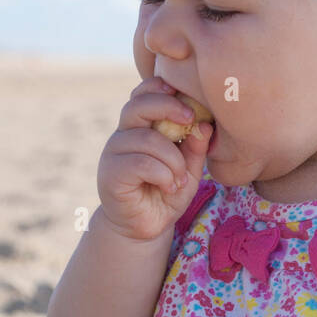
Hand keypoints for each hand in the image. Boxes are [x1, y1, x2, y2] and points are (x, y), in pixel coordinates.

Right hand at [97, 76, 212, 241]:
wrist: (143, 229)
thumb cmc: (165, 195)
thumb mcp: (188, 171)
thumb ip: (194, 149)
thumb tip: (205, 124)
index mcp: (140, 127)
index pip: (143, 94)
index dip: (161, 88)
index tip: (187, 101)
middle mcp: (123, 135)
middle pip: (138, 105)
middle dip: (168, 106)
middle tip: (190, 119)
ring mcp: (114, 153)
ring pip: (148, 139)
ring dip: (173, 159)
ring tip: (180, 179)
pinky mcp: (110, 174)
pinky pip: (141, 163)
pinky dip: (163, 175)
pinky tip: (169, 187)